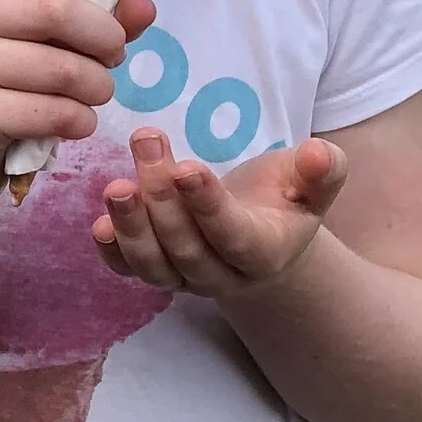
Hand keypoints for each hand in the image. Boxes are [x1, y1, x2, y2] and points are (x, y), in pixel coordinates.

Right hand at [0, 0, 151, 210]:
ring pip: (60, 68)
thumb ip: (91, 16)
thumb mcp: (34, 39)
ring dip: (98, 86)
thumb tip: (144, 7)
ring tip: (96, 93)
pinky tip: (75, 121)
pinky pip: (51, 112)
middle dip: (105, 37)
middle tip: (114, 55)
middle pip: (52, 9)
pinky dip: (80, 120)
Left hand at [93, 129, 348, 295]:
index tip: (185, 166)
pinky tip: (98, 224)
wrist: (263, 238)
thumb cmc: (284, 201)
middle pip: (187, 246)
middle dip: (162, 197)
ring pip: (154, 266)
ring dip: (131, 226)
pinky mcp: (157, 273)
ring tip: (116, 186)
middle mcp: (223, 275)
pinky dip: (112, 253)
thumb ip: (323, 171)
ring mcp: (186, 280)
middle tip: (145, 141)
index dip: (207, 205)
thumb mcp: (313, 184)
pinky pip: (130, 272)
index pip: (233, 235)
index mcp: (265, 253)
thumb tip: (320, 153)